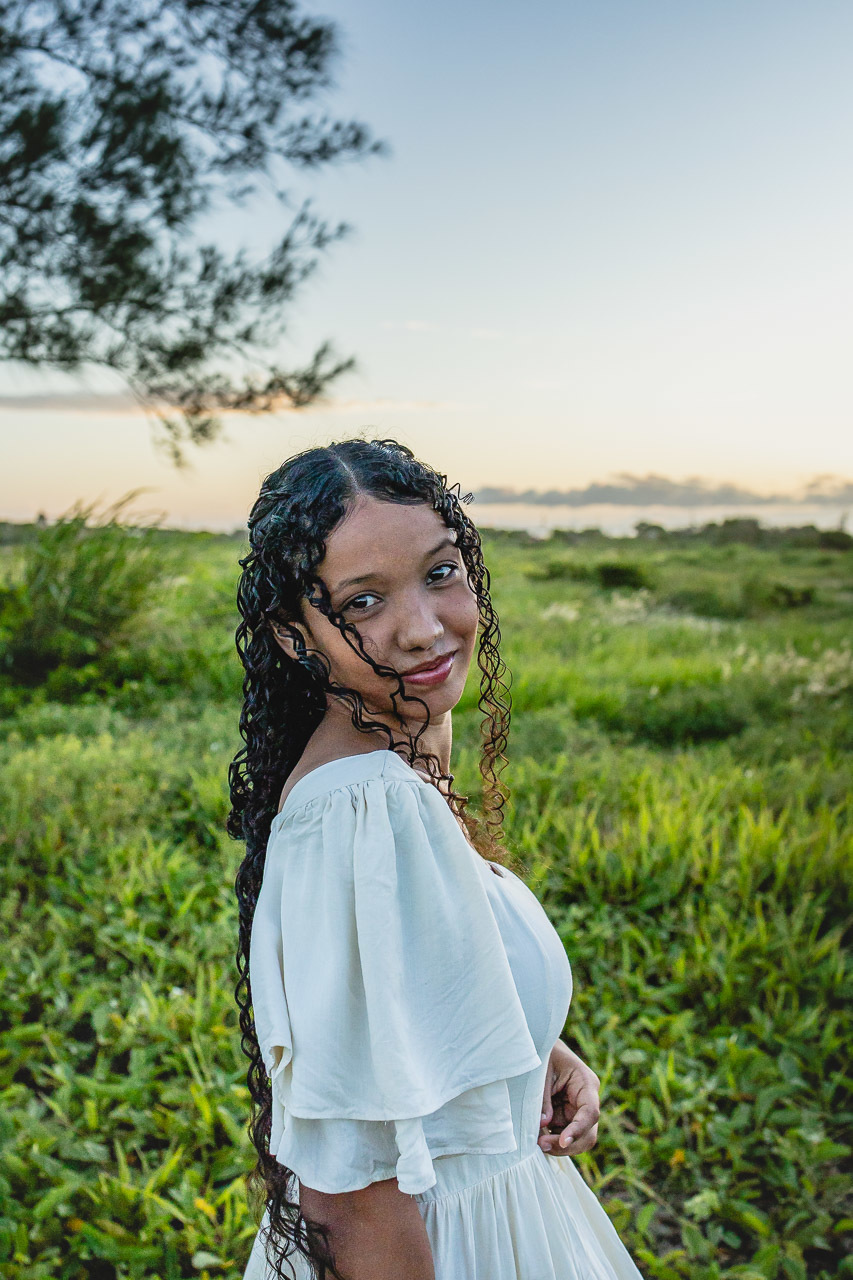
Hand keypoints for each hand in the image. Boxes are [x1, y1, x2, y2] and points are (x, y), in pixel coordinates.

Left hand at [538, 1040, 599, 1156]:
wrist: (542, 1045)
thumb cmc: (544, 1054)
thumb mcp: (542, 1072)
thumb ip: (543, 1098)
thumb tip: (544, 1124)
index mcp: (586, 1084)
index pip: (590, 1113)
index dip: (578, 1130)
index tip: (562, 1141)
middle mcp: (587, 1100)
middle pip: (588, 1133)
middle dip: (567, 1144)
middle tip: (542, 1144)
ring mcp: (578, 1111)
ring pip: (578, 1140)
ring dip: (559, 1145)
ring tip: (537, 1141)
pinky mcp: (567, 1117)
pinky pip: (565, 1136)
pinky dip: (553, 1140)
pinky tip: (537, 1135)